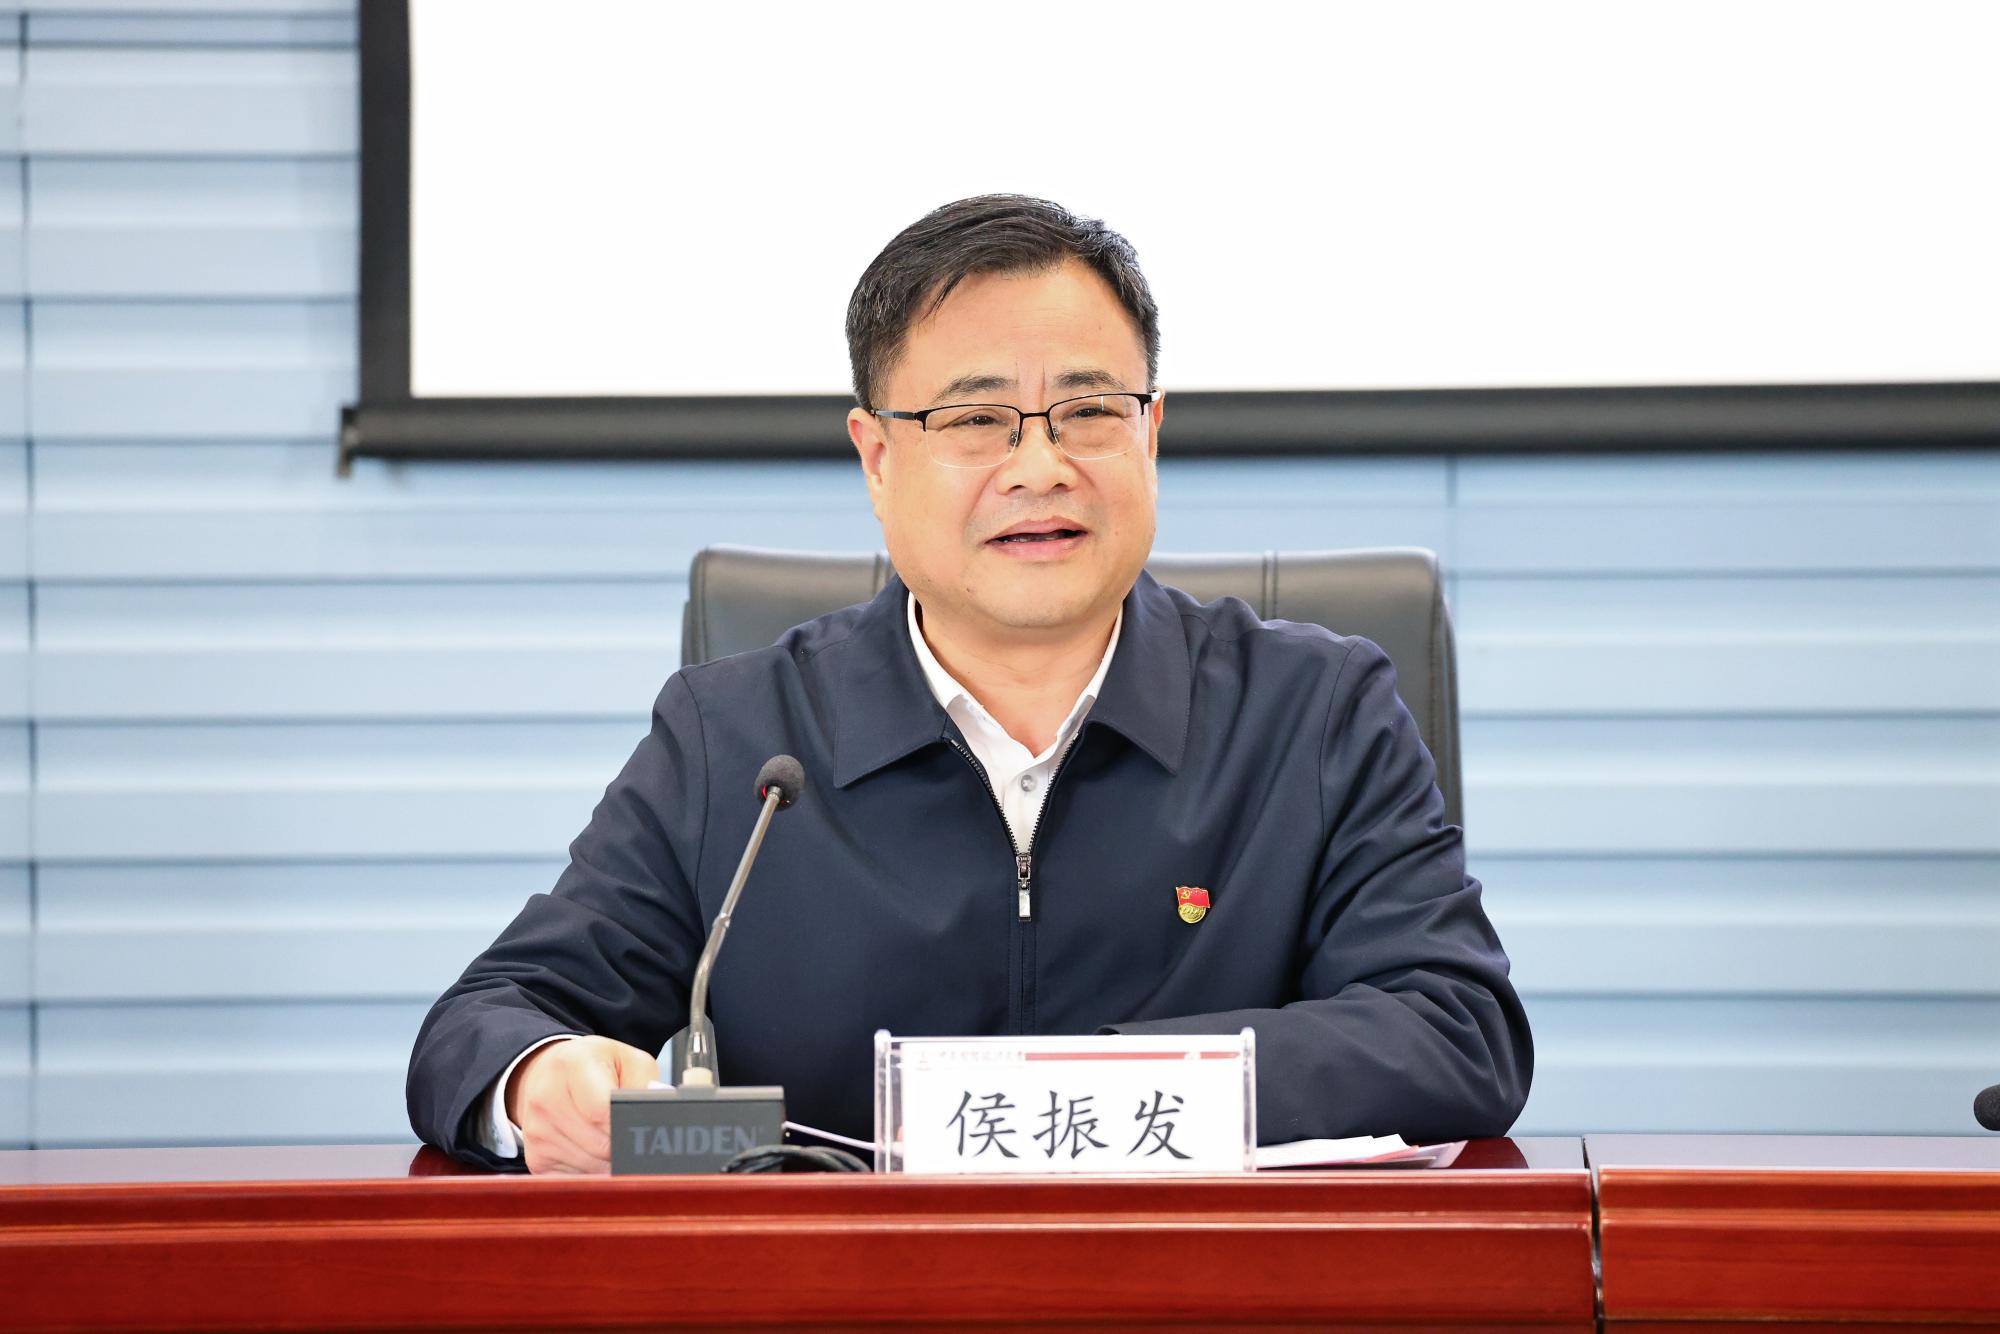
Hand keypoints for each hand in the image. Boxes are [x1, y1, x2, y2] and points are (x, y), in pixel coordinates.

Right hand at [505, 1036, 659, 1173]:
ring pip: (588, 1167)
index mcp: (573, 1064)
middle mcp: (546, 1097)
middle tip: (632, 1137)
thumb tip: (655, 1121)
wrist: (549, 1072)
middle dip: (622, 1146)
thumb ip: (646, 1086)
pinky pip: (573, 1179)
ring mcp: (536, 1130)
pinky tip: (592, 1151)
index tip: (639, 1129)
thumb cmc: (595, 1066)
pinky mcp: (535, 1157)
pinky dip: (590, 1171)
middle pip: (598, 1145)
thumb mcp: (629, 1060)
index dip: (625, 1126)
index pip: (602, 1111)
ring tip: (612, 1140)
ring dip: (608, 1162)